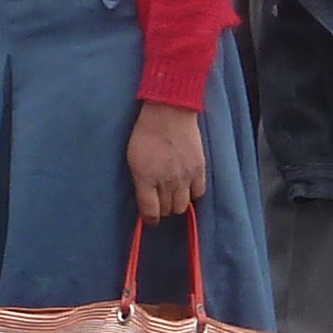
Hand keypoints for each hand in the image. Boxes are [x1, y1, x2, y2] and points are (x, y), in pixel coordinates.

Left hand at [125, 102, 206, 219]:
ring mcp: (185, 177)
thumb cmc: (145, 133)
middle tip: (159, 199)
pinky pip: (199, 193)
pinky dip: (192, 193)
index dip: (149, 219)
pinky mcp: (200, 170)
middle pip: (167, 211)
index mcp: (146, 179)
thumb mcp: (133, 158)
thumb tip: (144, 199)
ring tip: (173, 193)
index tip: (149, 216)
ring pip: (183, 206)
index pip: (151, 213)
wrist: (169, 113)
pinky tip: (186, 185)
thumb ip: (139, 182)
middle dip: (162, 208)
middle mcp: (166, 182)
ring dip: (176, 203)